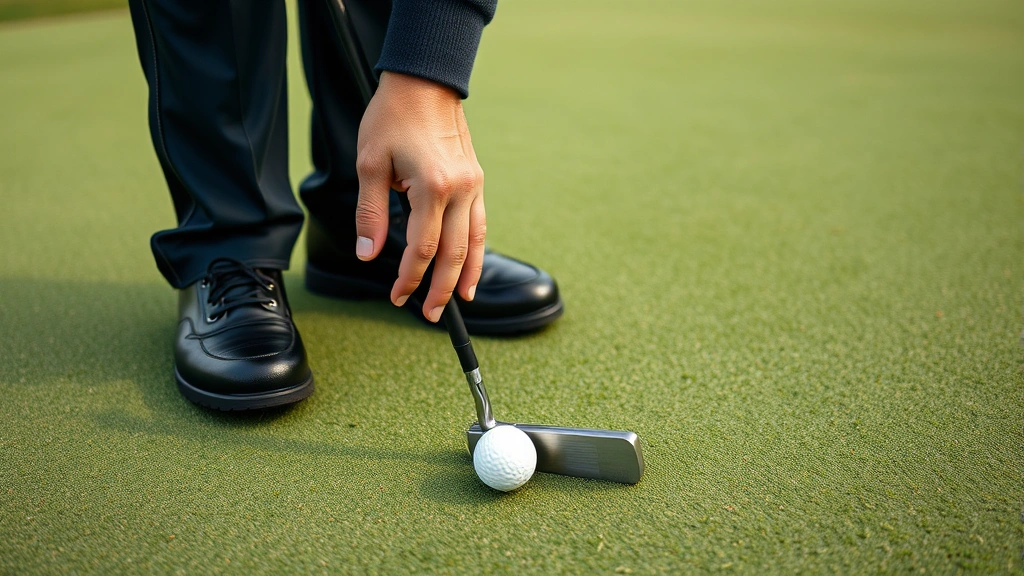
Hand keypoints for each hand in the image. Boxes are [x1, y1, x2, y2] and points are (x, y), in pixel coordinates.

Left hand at [353, 72, 485, 322]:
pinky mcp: (476, 180)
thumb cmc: (392, 118)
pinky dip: (477, 250)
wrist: (425, 82)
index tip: (396, 296)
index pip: (421, 249)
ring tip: (460, 301)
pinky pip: (479, 224)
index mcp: (432, 188)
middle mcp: (459, 190)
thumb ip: (370, 213)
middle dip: (440, 289)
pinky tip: (471, 266)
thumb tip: (369, 254)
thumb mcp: (370, 164)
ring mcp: (473, 185)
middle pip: (453, 254)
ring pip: (474, 242)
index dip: (408, 278)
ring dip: (467, 275)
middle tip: (429, 314)